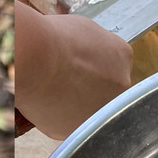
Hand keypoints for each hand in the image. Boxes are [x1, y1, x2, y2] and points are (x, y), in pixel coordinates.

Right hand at [15, 3, 132, 139]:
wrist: (35, 58)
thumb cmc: (51, 37)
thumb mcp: (79, 28)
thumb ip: (90, 43)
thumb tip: (82, 49)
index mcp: (122, 55)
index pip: (113, 66)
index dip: (92, 68)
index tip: (75, 69)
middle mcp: (122, 84)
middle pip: (106, 90)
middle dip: (87, 89)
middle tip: (62, 84)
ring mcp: (105, 110)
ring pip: (90, 111)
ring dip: (75, 106)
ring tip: (51, 96)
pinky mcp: (84, 129)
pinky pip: (72, 126)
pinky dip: (60, 120)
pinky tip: (46, 107)